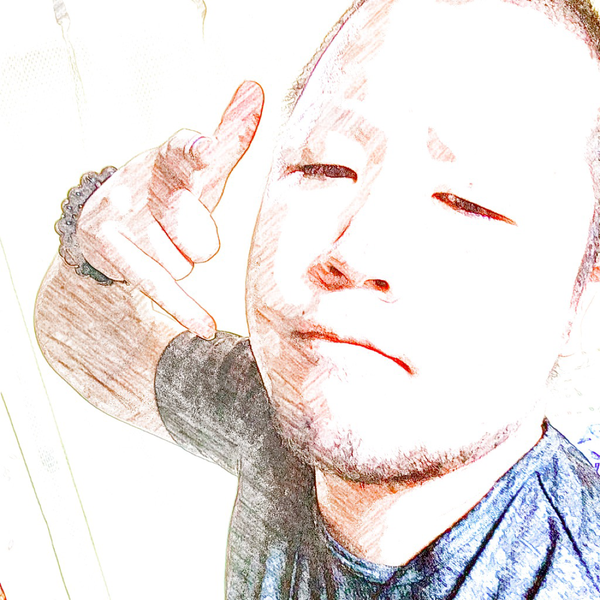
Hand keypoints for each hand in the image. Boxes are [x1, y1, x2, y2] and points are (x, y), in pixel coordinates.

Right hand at [77, 81, 263, 338]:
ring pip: (183, 260)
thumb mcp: (199, 165)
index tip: (206, 151)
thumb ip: (230, 135)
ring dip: (179, 258)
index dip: (199, 151)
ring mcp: (122, 212)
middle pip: (200, 229)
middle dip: (199, 238)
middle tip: (180, 225)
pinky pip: (159, 283)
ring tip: (159, 240)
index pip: (189, 151)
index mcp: (173, 156)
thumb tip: (254, 89)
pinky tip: (206, 326)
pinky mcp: (109, 244)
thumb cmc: (171, 189)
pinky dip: (182, 306)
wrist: (108, 214)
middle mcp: (145, 178)